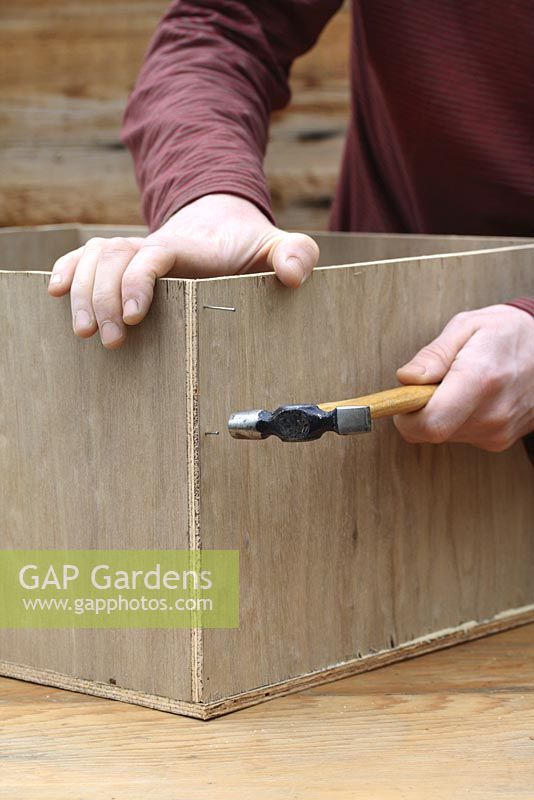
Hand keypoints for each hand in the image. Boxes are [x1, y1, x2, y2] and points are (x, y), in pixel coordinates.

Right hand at [48, 194, 318, 348]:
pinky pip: (87, 257)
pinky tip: (54, 292)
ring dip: (82, 292)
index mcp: (191, 246)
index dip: (137, 281)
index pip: (153, 254)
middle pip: (114, 257)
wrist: (224, 224)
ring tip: (83, 333)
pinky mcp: (125, 261)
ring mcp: (137, 251)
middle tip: (109, 341)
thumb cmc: (251, 245)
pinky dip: (68, 270)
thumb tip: (294, 276)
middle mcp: (157, 245)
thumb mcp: (279, 246)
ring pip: (95, 257)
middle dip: (103, 298)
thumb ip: (296, 253)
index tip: (134, 317)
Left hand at [394, 304, 533, 451]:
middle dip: (419, 410)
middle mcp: (491, 414)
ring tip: (458, 385)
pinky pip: (459, 435)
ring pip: (443, 435)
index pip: (430, 423)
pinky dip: (455, 418)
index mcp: (480, 380)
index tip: (401, 400)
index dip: (405, 418)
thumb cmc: (507, 332)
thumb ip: (433, 355)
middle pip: (430, 431)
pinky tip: (473, 396)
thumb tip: (406, 378)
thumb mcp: (467, 327)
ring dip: (438, 413)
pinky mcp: (498, 441)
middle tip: (432, 383)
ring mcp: (498, 431)